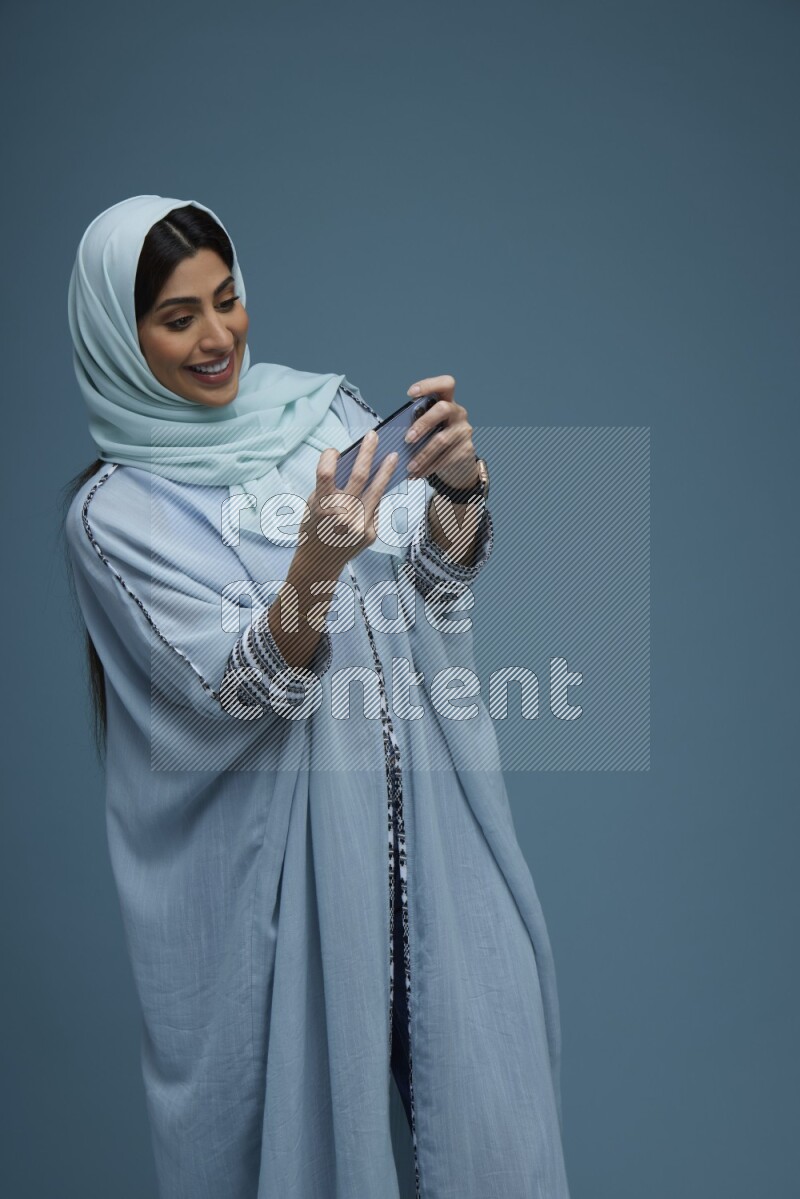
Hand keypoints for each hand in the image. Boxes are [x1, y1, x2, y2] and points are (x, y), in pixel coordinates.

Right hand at [298, 429, 398, 575]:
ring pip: (376, 490)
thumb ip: (328, 487)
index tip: (333, 451)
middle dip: (368, 452)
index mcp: (321, 506)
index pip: (325, 473)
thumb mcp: (312, 506)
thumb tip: (351, 462)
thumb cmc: (313, 529)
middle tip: (373, 435)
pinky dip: (375, 497)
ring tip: (393, 456)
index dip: (328, 457)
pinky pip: (375, 508)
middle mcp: (341, 515)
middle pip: (359, 475)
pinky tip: (378, 489)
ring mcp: (358, 526)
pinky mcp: (370, 534)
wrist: (318, 564)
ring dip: (386, 470)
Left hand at [403, 374, 478, 488]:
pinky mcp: (466, 449)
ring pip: (442, 440)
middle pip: (443, 409)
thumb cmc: (435, 439)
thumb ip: (416, 422)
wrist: (458, 463)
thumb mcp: (429, 427)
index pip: (446, 384)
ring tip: (409, 466)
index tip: (410, 394)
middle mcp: (458, 412)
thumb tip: (392, 431)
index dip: (429, 385)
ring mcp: (464, 431)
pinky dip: (428, 467)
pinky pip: (445, 458)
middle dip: (423, 423)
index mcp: (448, 401)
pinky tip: (417, 473)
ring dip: (422, 454)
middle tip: (407, 439)